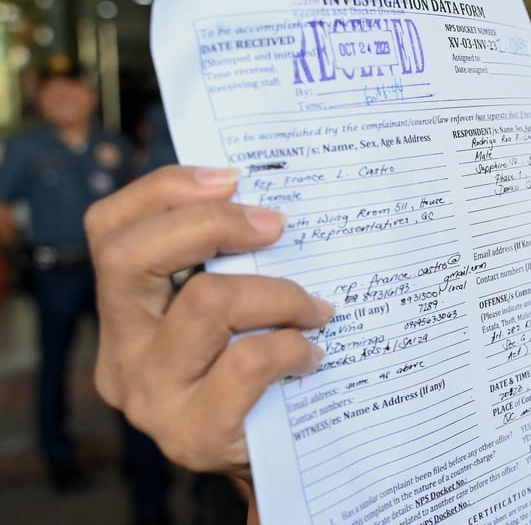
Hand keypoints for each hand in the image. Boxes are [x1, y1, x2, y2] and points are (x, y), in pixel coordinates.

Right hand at [86, 166, 331, 477]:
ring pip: (206, 303)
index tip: (232, 179)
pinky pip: (248, 360)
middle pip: (130, 256)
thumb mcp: (231, 309)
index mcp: (124, 310)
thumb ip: (228, 262)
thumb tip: (268, 198)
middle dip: (214, 225)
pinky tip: (313, 353)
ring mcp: (151, 396)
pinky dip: (292, 346)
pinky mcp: (192, 432)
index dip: (164, 190)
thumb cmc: (257, 368)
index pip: (108, 229)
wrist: (275, 458)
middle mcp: (122, 351)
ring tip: (315, 308)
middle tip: (277, 225)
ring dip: (278, 293)